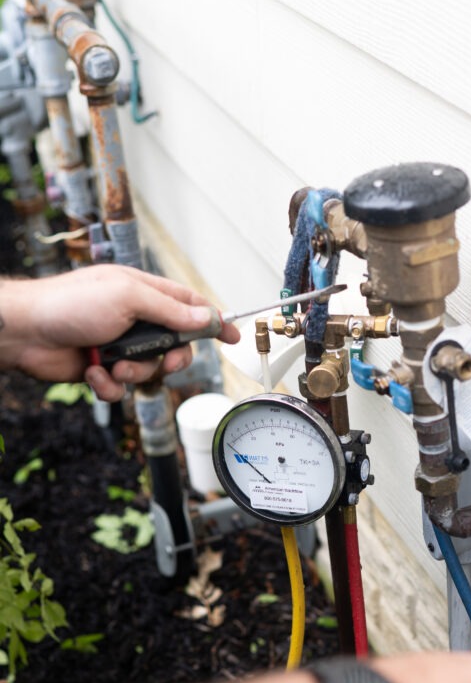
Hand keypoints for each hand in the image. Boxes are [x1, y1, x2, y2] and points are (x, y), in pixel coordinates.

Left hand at [1, 266, 239, 399]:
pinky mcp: (103, 370)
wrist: (26, 333)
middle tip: (163, 360)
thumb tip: (206, 315)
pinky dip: (110, 386)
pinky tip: (94, 373)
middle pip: (175, 346)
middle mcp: (134, 320)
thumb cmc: (68, 304)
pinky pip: (123, 389)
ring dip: (135, 373)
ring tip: (113, 364)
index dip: (213, 321)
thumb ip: (171, 309)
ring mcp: (119, 346)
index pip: (190, 306)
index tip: (233, 337)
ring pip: (150, 372)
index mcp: (144, 293)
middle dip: (170, 359)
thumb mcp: (128, 297)